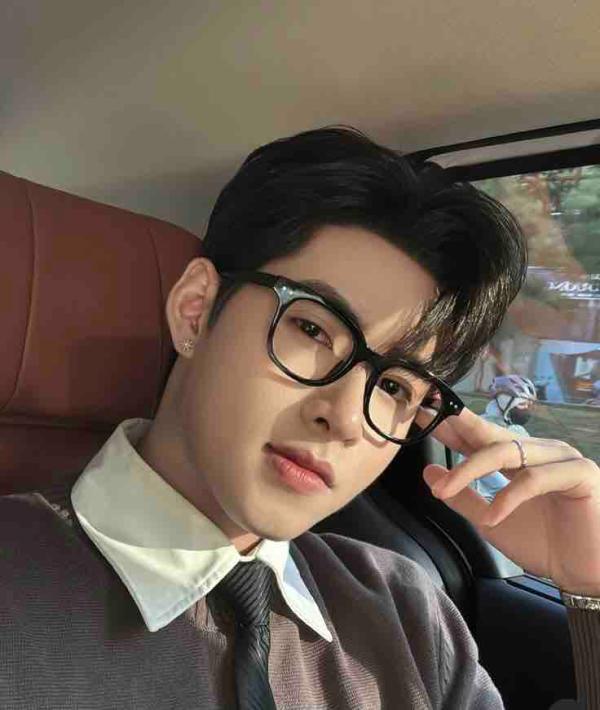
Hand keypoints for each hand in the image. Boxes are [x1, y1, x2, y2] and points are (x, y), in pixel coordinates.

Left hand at [416, 406, 599, 595]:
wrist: (586, 574)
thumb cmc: (545, 544)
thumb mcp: (491, 521)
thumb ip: (463, 496)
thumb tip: (429, 472)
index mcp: (518, 458)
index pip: (478, 436)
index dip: (449, 427)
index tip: (418, 415)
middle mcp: (538, 450)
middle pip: (489, 432)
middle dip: (455, 424)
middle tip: (425, 416)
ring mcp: (560, 458)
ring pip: (506, 452)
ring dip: (469, 470)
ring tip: (442, 491)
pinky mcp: (580, 473)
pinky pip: (534, 479)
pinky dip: (508, 497)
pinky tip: (492, 518)